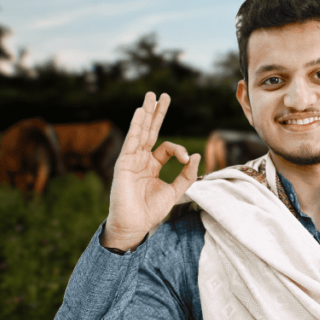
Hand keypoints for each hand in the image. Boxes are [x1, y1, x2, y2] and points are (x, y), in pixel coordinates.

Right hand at [101, 92, 200, 250]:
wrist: (134, 224)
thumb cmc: (151, 210)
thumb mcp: (176, 191)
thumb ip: (187, 174)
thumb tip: (195, 155)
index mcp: (152, 166)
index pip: (167, 148)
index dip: (179, 150)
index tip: (186, 158)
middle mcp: (141, 159)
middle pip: (150, 131)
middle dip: (157, 113)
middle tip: (162, 95)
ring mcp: (131, 160)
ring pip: (140, 131)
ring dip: (146, 113)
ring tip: (151, 96)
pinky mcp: (124, 163)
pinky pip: (131, 140)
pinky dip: (136, 126)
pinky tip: (141, 112)